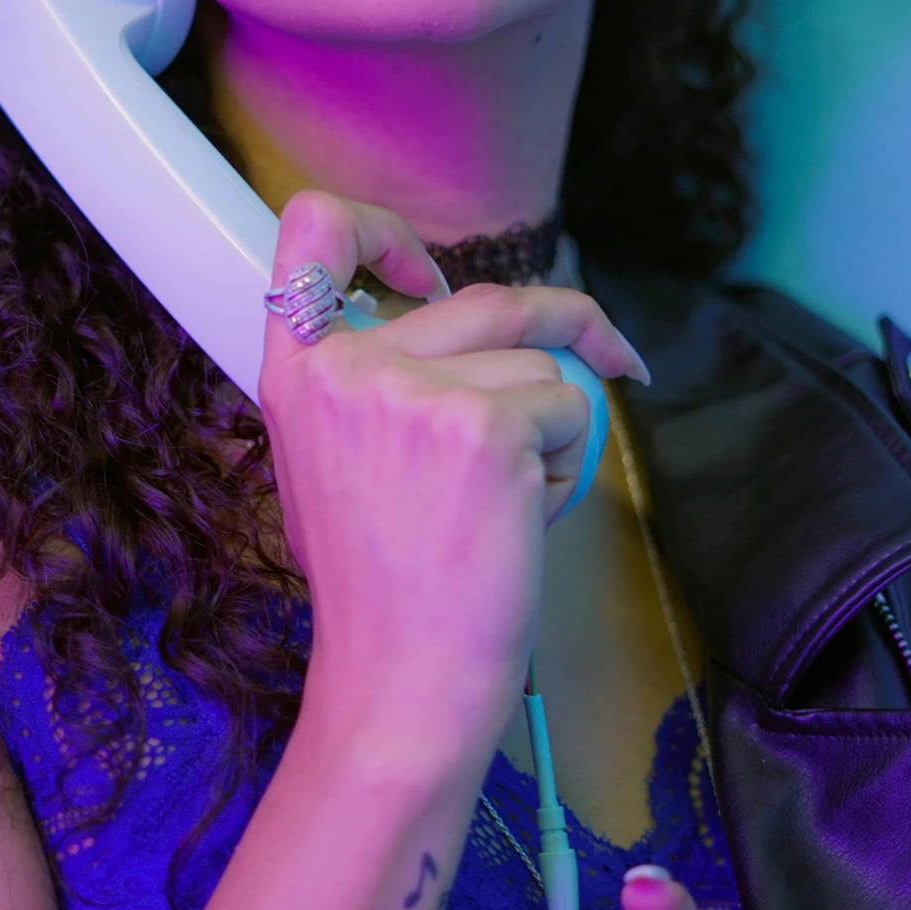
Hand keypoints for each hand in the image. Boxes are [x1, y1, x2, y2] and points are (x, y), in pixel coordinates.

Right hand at [260, 190, 645, 775]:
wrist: (399, 681)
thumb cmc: (378, 593)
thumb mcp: (329, 468)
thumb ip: (370, 391)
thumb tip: (454, 342)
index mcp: (296, 371)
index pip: (313, 228)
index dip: (382, 229)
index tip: (431, 274)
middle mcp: (345, 365)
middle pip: (488, 297)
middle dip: (571, 322)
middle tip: (614, 357)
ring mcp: (415, 390)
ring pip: (540, 364)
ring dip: (553, 433)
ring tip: (505, 510)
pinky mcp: (487, 425)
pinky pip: (571, 408)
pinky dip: (569, 466)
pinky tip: (522, 521)